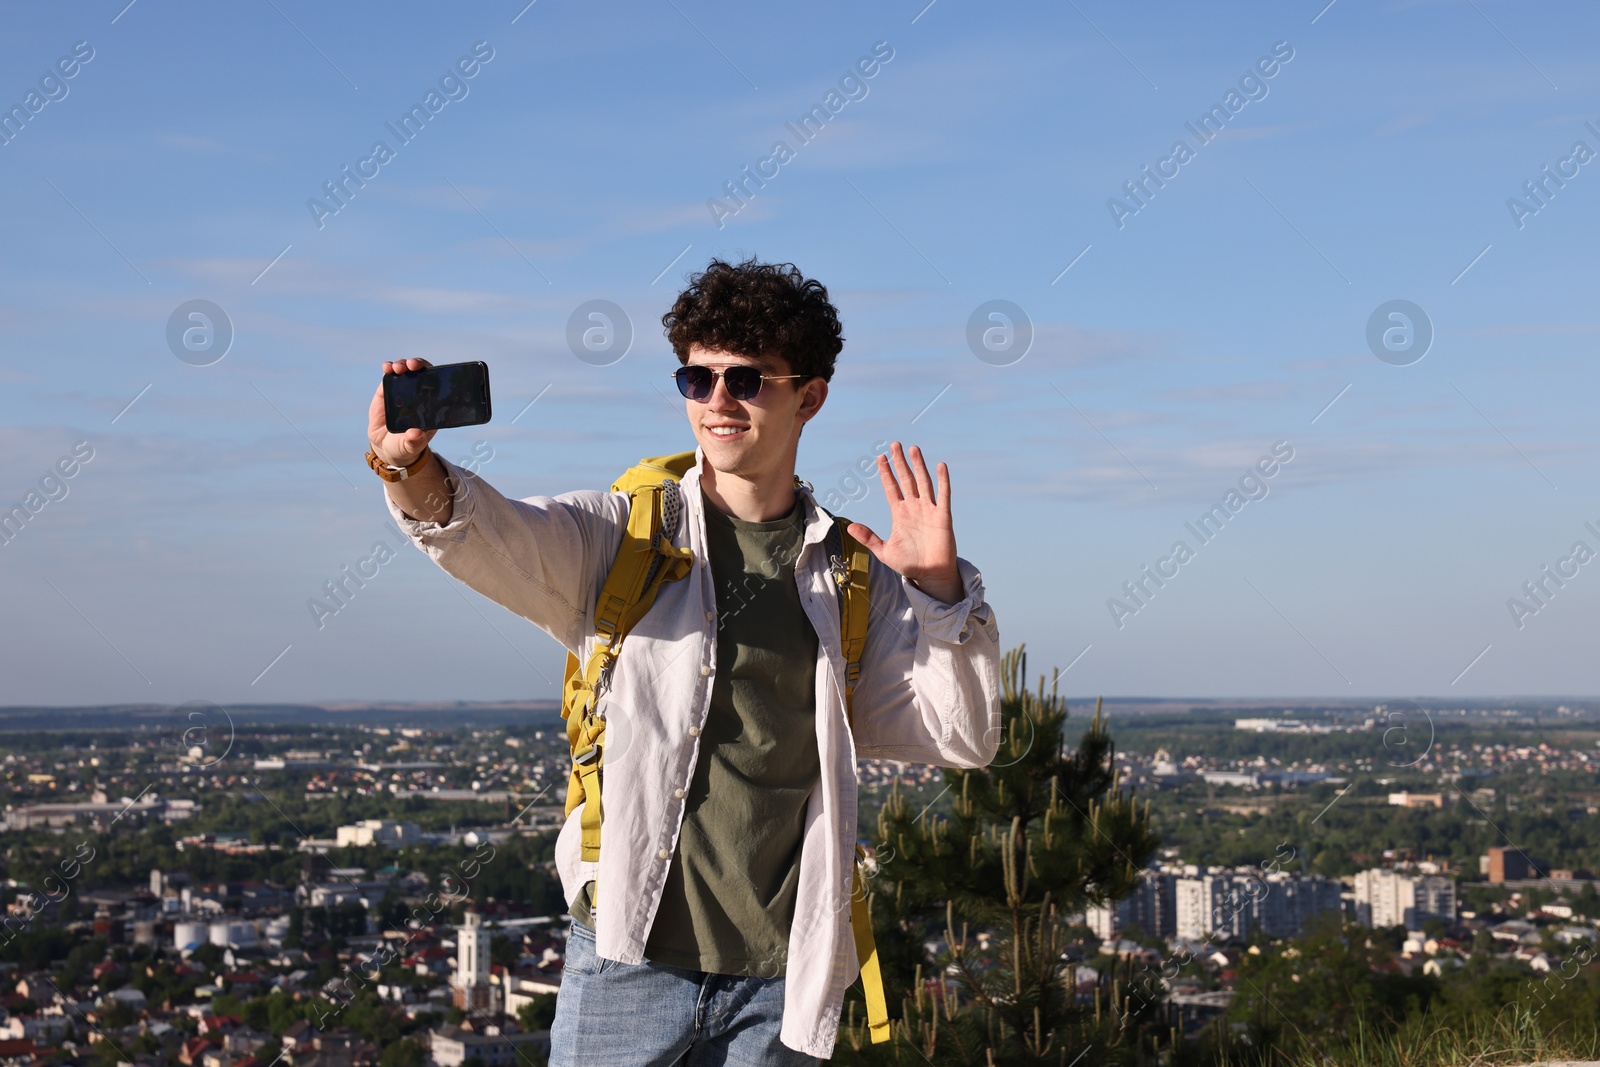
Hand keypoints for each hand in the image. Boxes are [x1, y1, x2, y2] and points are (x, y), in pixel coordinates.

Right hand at [367, 358, 437, 466]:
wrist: (388, 446)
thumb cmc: (405, 445)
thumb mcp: (409, 446)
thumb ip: (413, 442)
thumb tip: (416, 434)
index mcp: (430, 406)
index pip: (437, 385)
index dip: (435, 376)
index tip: (430, 372)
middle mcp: (418, 395)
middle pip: (422, 373)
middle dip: (418, 365)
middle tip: (412, 366)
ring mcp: (402, 391)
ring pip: (406, 371)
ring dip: (402, 364)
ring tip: (397, 367)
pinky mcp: (387, 390)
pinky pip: (390, 376)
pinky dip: (389, 368)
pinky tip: (387, 367)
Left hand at [846, 443, 961, 602]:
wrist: (930, 575)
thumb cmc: (909, 564)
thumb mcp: (884, 551)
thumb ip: (868, 538)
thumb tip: (850, 526)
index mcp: (899, 514)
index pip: (891, 488)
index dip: (886, 473)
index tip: (880, 458)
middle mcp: (914, 508)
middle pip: (906, 479)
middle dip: (900, 462)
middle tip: (895, 444)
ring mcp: (929, 510)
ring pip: (923, 482)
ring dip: (918, 466)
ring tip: (913, 449)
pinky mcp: (943, 516)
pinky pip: (943, 495)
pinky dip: (942, 481)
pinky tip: (940, 466)